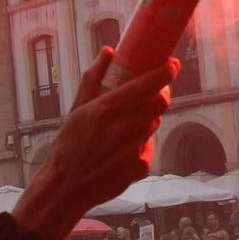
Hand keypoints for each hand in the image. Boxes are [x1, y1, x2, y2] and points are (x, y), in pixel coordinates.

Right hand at [11, 49, 175, 239]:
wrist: (65, 188)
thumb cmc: (67, 146)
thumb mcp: (76, 109)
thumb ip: (92, 78)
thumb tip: (108, 51)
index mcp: (105, 109)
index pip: (147, 85)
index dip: (165, 72)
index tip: (172, 64)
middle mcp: (122, 128)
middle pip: (159, 103)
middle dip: (160, 94)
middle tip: (154, 91)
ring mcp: (133, 149)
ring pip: (154, 124)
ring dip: (148, 119)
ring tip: (128, 123)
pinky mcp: (140, 167)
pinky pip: (148, 148)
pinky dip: (140, 145)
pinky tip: (123, 150)